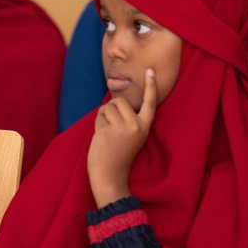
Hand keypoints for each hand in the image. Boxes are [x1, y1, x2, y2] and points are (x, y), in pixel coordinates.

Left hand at [88, 69, 156, 207]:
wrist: (110, 176)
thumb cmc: (118, 155)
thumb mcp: (131, 137)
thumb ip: (127, 119)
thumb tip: (115, 101)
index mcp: (144, 128)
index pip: (149, 103)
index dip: (150, 86)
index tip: (150, 71)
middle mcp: (135, 126)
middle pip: (120, 101)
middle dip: (112, 109)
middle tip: (111, 126)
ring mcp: (121, 128)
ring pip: (108, 107)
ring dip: (103, 116)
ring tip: (107, 133)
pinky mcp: (107, 130)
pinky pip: (99, 116)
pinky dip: (97, 123)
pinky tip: (101, 137)